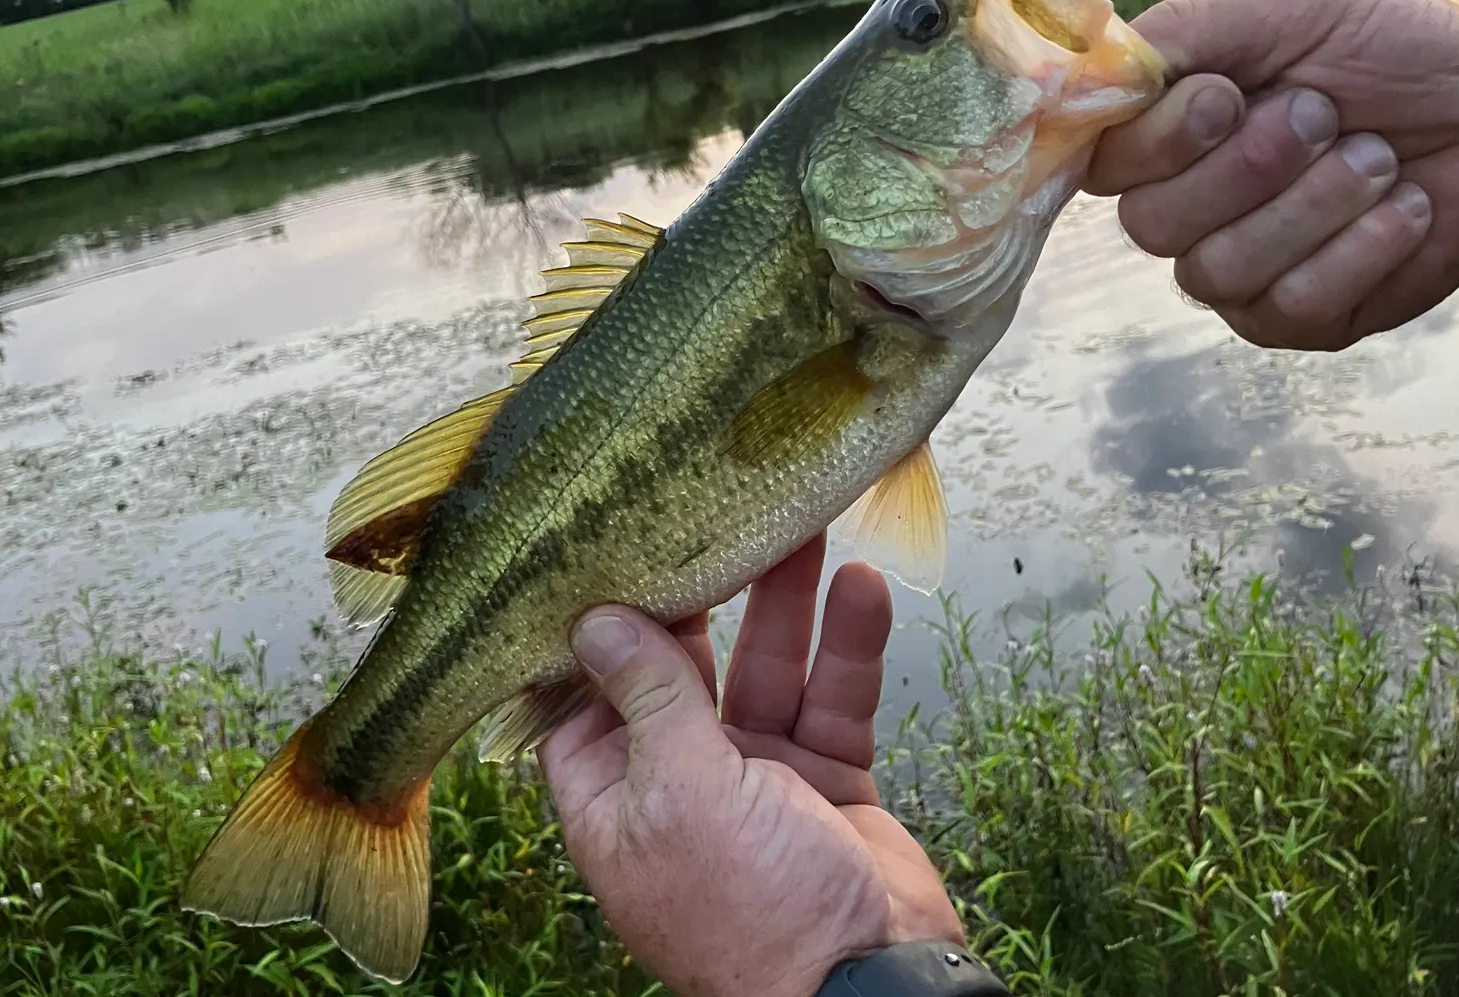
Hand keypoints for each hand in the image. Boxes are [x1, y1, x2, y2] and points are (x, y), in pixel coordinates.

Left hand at [538, 535, 961, 996]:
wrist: (868, 987)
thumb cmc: (752, 914)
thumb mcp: (683, 794)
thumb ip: (650, 699)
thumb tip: (596, 620)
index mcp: (617, 795)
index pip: (586, 692)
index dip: (597, 624)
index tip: (608, 547)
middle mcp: (680, 778)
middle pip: (685, 665)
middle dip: (705, 593)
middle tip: (714, 512)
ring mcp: (757, 776)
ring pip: (766, 667)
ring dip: (786, 602)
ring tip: (800, 523)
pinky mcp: (825, 775)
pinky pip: (832, 696)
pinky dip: (848, 646)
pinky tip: (861, 587)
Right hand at [1085, 0, 1458, 349]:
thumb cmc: (1400, 53)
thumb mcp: (1290, 6)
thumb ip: (1182, 30)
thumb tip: (1092, 68)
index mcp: (1169, 133)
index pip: (1102, 163)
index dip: (1158, 141)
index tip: (1228, 97)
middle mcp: (1185, 208)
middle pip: (1151, 225)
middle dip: (1253, 166)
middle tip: (1324, 116)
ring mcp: (1235, 273)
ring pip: (1218, 269)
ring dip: (1318, 203)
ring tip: (1381, 160)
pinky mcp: (1295, 321)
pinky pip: (1291, 304)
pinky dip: (1361, 248)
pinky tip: (1405, 211)